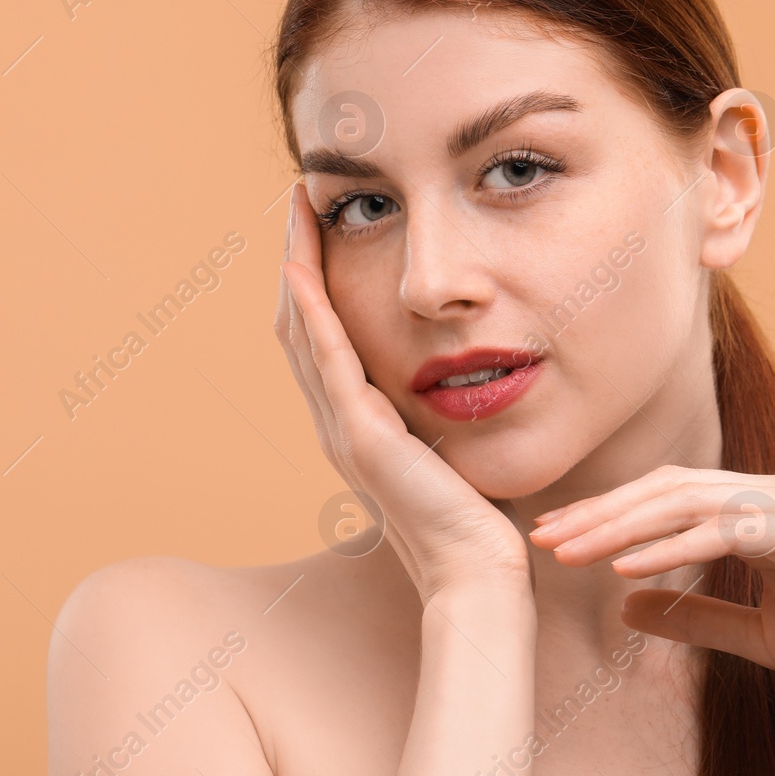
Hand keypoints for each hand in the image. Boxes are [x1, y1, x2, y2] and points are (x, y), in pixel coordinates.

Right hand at [276, 181, 529, 599]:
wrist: (477, 575)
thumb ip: (444, 414)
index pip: (323, 337)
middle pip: (299, 325)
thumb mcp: (455, 449)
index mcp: (358, 424)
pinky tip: (303, 271)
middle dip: (297, 259)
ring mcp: (344, 432)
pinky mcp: (362, 439)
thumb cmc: (479, 521)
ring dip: (295, 270)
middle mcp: (339, 424)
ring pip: (303, 335)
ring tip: (297, 213)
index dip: (315, 279)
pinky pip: (327, 363)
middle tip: (298, 200)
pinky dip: (311, 314)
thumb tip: (466, 375)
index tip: (323, 224)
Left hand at [527, 465, 774, 700]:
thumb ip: (698, 617)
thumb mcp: (763, 636)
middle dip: (600, 512)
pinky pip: (729, 531)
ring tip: (568, 551)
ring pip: (689, 500)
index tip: (555, 541)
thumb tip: (625, 608)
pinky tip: (628, 566)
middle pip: (667, 488)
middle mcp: (773, 494)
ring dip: (622, 525)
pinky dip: (674, 545)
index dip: (610, 516)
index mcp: (762, 509)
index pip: (669, 499)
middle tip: (540, 537)